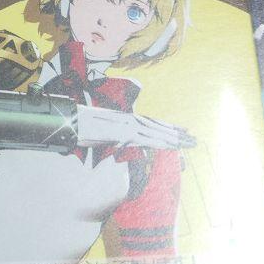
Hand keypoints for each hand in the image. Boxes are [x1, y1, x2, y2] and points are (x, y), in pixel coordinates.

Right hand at [76, 105, 195, 149]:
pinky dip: (163, 142)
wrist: (70, 122)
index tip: (180, 129)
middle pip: (158, 126)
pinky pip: (148, 139)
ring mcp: (128, 125)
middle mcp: (129, 119)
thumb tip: (118, 142)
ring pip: (157, 132)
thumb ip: (113, 135)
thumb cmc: (81, 127)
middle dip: (176, 132)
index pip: (150, 121)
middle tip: (193, 137)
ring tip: (190, 142)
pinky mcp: (125, 134)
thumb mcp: (100, 131)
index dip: (166, 126)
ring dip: (175, 138)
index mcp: (124, 118)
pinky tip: (174, 146)